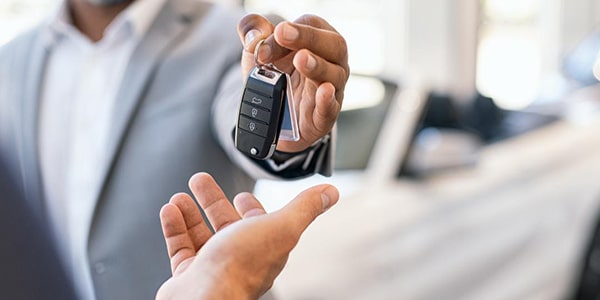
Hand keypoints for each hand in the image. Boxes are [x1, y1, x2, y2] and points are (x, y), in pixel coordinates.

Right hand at [155, 173, 338, 299]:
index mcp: (264, 247)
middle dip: (213, 201)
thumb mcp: (281, 226)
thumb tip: (329, 193)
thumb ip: (304, 208)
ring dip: (191, 213)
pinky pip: (180, 248)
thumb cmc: (241, 267)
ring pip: (201, 235)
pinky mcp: (189, 276)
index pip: (259, 224)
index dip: (251, 208)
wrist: (204, 298)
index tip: (241, 195)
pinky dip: (175, 228)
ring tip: (180, 195)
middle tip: (199, 181)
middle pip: (225, 225)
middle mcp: (239, 258)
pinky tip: (170, 211)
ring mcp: (213, 268)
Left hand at [238, 14, 349, 152]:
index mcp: (317, 41)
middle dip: (309, 38)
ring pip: (334, 76)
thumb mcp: (258, 50)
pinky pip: (331, 108)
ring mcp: (331, 90)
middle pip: (334, 45)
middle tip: (284, 35)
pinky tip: (324, 91)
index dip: (293, 29)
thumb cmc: (273, 77)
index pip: (312, 26)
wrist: (270, 116)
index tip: (275, 35)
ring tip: (301, 60)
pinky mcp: (324, 117)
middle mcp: (331, 63)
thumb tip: (255, 36)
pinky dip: (327, 100)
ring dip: (318, 66)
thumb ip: (252, 31)